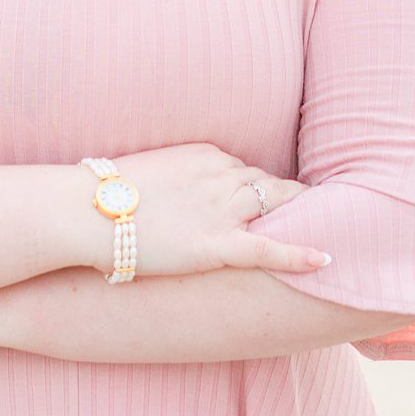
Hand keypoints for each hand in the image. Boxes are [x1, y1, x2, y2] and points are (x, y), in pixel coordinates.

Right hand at [84, 144, 326, 278]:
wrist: (88, 211)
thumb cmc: (109, 195)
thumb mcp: (151, 172)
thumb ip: (178, 180)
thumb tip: (183, 197)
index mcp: (206, 155)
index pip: (245, 170)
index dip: (255, 190)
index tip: (264, 202)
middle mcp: (222, 176)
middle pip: (267, 186)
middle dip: (286, 200)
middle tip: (311, 212)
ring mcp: (222, 210)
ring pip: (274, 207)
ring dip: (297, 216)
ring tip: (324, 227)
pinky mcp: (217, 245)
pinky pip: (268, 248)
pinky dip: (298, 254)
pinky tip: (325, 260)